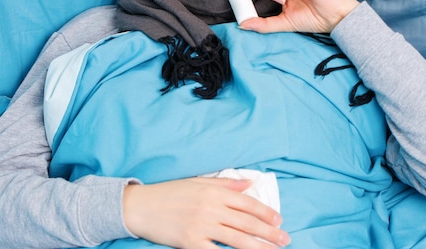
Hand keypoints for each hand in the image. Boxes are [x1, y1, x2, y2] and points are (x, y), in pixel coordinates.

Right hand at [123, 177, 290, 247]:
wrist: (140, 206)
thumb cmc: (169, 193)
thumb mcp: (198, 182)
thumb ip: (225, 184)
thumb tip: (249, 184)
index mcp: (214, 191)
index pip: (247, 203)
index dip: (265, 212)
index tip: (278, 220)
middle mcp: (211, 208)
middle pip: (247, 222)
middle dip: (269, 232)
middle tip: (285, 239)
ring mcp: (202, 226)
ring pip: (238, 239)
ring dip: (259, 246)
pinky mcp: (192, 243)